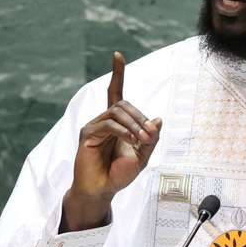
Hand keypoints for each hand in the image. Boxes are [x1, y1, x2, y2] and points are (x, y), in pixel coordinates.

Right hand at [61, 52, 161, 231]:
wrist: (102, 190)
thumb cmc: (119, 174)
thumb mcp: (142, 157)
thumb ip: (150, 139)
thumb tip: (158, 120)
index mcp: (116, 123)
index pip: (115, 92)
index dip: (117, 74)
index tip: (117, 55)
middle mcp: (103, 121)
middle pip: (122, 103)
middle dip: (139, 117)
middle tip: (149, 136)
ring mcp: (94, 127)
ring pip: (117, 111)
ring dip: (134, 125)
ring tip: (141, 141)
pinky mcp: (87, 135)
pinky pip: (108, 124)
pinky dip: (123, 132)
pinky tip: (132, 142)